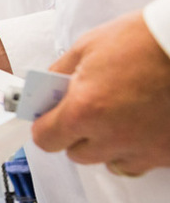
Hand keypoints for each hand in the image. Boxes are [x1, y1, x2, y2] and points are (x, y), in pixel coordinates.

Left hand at [31, 11, 169, 175]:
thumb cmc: (143, 40)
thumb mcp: (88, 47)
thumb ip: (59, 74)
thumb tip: (45, 92)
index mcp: (85, 111)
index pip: (45, 139)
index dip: (45, 126)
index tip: (49, 117)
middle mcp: (112, 137)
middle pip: (77, 154)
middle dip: (77, 134)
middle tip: (90, 110)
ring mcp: (144, 150)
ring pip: (111, 162)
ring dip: (109, 145)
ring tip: (122, 116)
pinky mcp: (168, 154)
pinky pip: (142, 163)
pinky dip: (138, 149)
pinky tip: (145, 124)